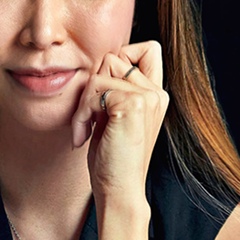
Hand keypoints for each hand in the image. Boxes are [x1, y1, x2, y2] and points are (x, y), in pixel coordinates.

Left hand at [71, 41, 168, 205]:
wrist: (119, 191)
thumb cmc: (112, 160)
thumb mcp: (114, 117)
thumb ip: (115, 89)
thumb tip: (100, 63)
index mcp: (156, 95)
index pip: (147, 48)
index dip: (120, 58)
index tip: (104, 94)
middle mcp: (157, 93)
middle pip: (113, 58)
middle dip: (92, 86)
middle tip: (87, 118)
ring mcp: (148, 97)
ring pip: (100, 73)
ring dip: (83, 103)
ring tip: (84, 129)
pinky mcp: (133, 105)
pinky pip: (94, 90)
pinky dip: (81, 113)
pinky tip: (83, 136)